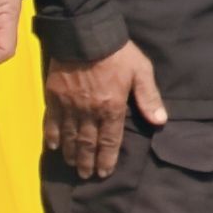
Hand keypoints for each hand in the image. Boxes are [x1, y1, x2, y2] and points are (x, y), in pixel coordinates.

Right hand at [44, 42, 165, 178]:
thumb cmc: (119, 54)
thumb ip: (149, 98)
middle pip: (88, 143)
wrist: (86, 36)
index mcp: (112, 107)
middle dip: (87, 161)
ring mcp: (69, 106)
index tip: (104, 172)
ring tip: (73, 166)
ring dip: (71, 154)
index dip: (107, 158)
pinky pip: (52, 122)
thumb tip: (160, 121)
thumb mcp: (141, 72)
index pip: (110, 140)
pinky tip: (54, 146)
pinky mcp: (54, 97)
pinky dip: (53, 136)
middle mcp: (89, 111)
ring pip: (69, 136)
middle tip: (87, 176)